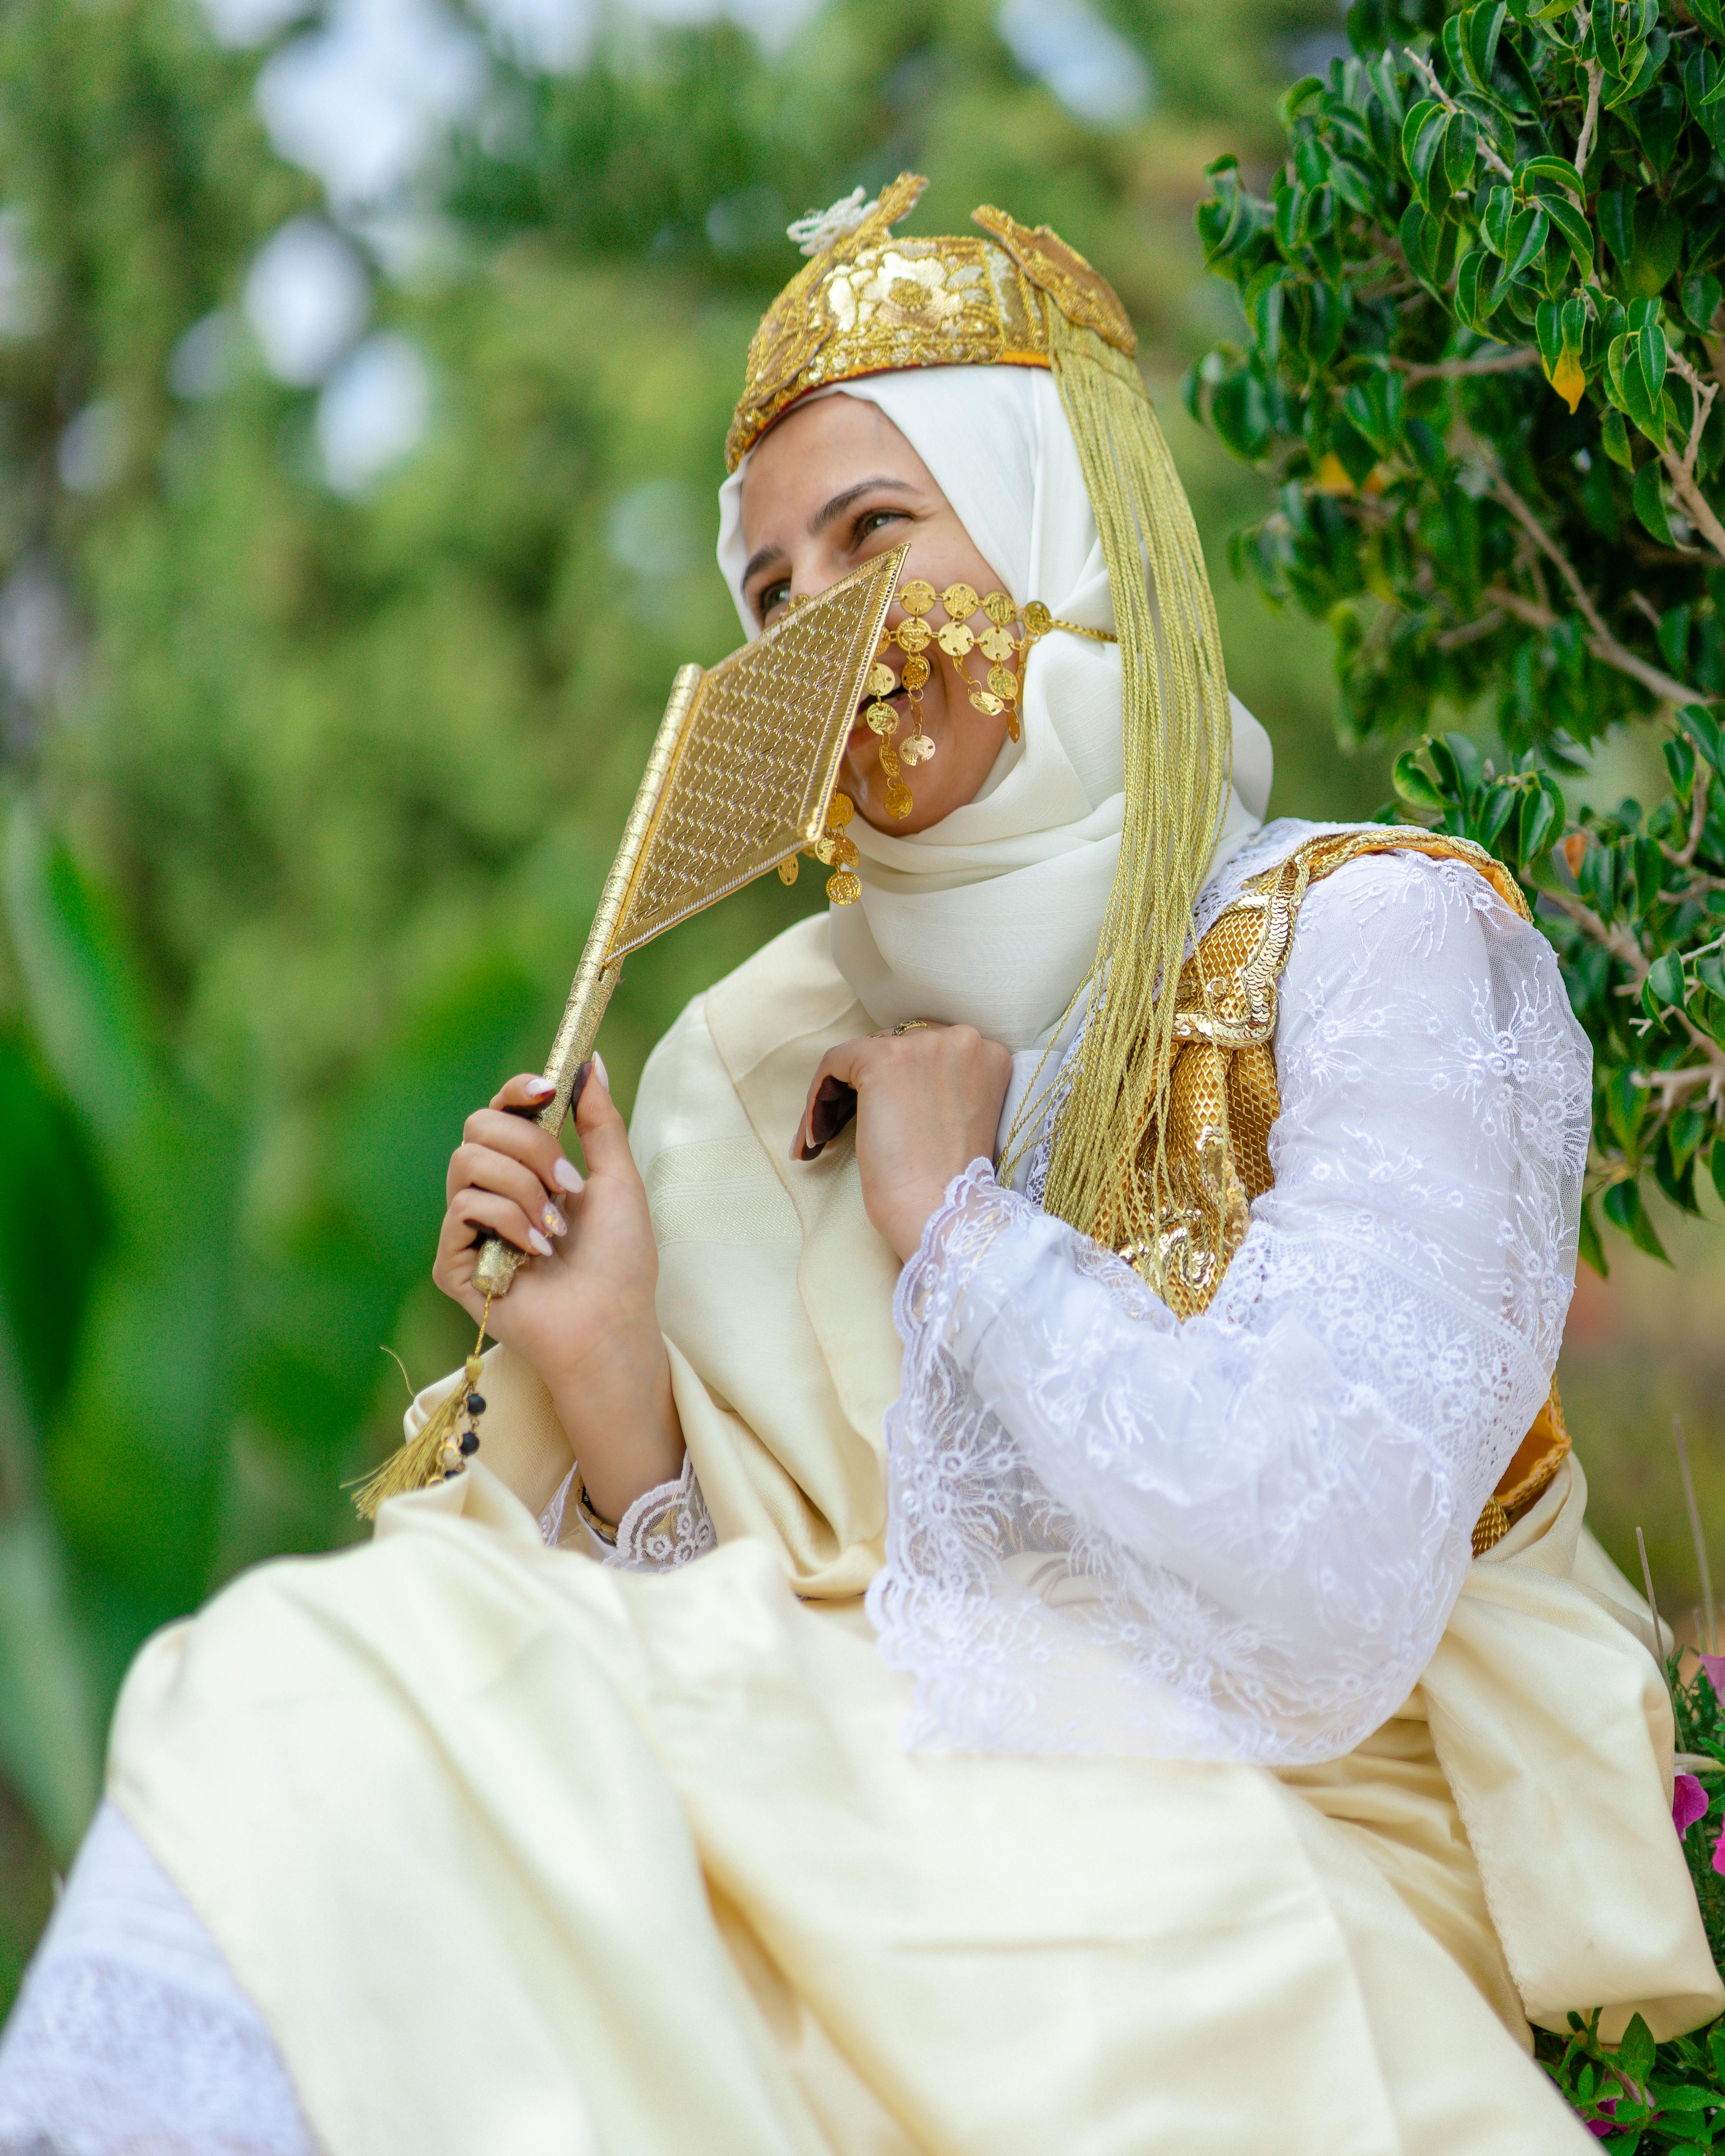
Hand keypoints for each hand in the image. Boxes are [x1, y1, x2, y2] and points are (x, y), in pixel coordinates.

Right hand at [433, 1061, 683, 1520]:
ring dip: (523, 1187)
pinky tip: (536, 1253)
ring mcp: (469, 1229)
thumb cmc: (621, 1260)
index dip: (517, 1090)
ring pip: (467, 1163)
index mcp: (526, 1169)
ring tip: (556, 1227)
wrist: (612, 1323)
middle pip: (478, 1126)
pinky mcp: (454, 1263)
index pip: (501, 1110)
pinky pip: (462, 1209)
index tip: (548, 1087)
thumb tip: (591, 1060)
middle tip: (569, 1182)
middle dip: (530, 1145)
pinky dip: (508, 1222)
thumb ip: (599, 1119)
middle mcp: (491, 1193)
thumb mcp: (618, 1178)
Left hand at [794, 1024, 1010, 1261]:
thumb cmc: (950, 1182)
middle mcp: (964, 1039)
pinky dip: (817, 1099)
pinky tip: (814, 1137)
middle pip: (895, 1047)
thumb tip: (889, 1078)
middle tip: (843, 1131)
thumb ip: (942, 1085)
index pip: (927, 1053)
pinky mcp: (883, 1058)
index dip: (898, 1087)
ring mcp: (924, 1045)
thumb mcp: (962, 1118)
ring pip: (860, 1055)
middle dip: (866, 1089)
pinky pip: (834, 1063)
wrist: (941, 1208)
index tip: (881, 1122)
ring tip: (823, 1138)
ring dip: (837, 1098)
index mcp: (989, 1055)